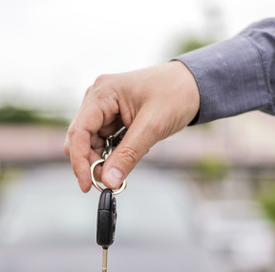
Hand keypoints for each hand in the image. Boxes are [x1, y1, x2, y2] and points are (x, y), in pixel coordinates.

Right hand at [64, 61, 199, 192]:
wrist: (194, 84)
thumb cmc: (176, 94)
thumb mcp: (152, 127)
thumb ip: (128, 155)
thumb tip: (109, 180)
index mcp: (102, 93)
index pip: (79, 131)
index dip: (80, 161)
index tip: (87, 185)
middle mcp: (98, 98)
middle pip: (81, 139)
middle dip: (91, 162)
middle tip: (109, 182)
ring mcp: (105, 107)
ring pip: (92, 142)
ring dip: (103, 160)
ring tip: (121, 171)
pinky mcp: (114, 116)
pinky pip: (105, 140)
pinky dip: (113, 153)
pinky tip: (128, 156)